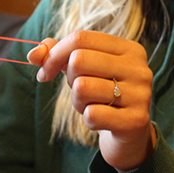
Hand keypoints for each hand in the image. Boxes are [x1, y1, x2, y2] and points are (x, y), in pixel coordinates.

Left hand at [28, 31, 155, 172]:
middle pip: (79, 60)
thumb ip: (56, 56)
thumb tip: (33, 54)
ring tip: (93, 106)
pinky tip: (101, 121)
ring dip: (78, 101)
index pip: (80, 38)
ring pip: (82, 87)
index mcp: (128, 49)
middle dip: (69, 80)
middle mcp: (139, 68)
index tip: (44, 73)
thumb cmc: (101, 95)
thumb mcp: (81, 71)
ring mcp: (140, 94)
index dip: (54, 55)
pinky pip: (92, 115)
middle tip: (80, 93)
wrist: (128, 134)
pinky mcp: (135, 120)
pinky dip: (88, 120)